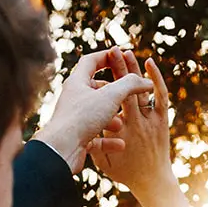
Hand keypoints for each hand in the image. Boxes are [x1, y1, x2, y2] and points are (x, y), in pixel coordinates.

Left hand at [34, 48, 152, 174]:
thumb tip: (147, 81)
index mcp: (77, 82)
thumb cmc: (82, 118)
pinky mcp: (76, 139)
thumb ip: (130, 85)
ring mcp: (75, 119)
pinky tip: (121, 145)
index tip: (122, 57)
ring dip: (112, 119)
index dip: (108, 56)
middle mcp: (74, 99)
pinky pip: (96, 137)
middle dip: (114, 93)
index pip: (91, 61)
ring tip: (122, 124)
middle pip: (95, 89)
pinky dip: (109, 141)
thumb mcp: (111, 96)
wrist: (61, 150)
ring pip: (97, 115)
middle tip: (128, 95)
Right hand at [89, 51, 175, 206]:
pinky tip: (150, 65)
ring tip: (128, 53)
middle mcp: (136, 123)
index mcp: (119, 130)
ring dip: (135, 70)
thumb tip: (78, 126)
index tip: (98, 65)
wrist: (153, 183)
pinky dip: (156, 80)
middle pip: (126, 89)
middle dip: (120, 67)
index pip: (112, 98)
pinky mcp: (162, 121)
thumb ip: (93, 143)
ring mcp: (151, 121)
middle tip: (114, 50)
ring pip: (143, 90)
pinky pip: (161, 97)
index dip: (105, 81)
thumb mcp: (103, 161)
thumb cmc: (125, 174)